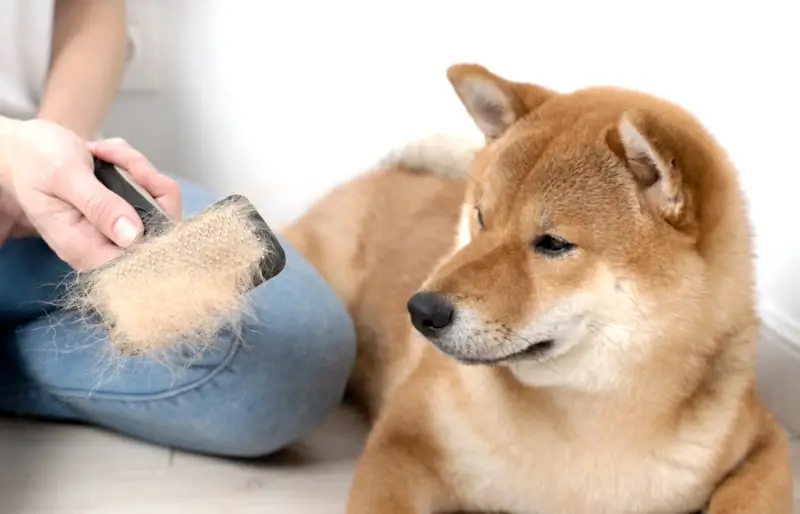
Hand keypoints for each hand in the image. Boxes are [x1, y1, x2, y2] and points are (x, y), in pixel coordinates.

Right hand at [0, 119, 180, 269]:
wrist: (23, 148)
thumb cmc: (36, 162)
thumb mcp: (65, 178)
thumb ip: (98, 206)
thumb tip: (133, 236)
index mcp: (84, 248)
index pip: (139, 259)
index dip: (157, 225)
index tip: (143, 179)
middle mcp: (105, 244)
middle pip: (160, 230)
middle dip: (149, 185)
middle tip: (121, 159)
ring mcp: (118, 228)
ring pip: (159, 205)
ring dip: (140, 170)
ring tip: (106, 152)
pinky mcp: (126, 211)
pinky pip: (151, 192)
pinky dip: (136, 166)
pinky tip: (110, 154)